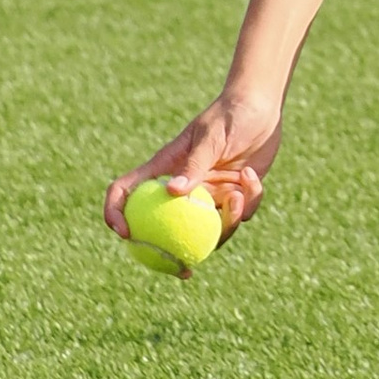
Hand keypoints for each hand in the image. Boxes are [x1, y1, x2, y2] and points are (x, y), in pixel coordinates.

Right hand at [105, 88, 282, 241]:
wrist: (261, 107)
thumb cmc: (229, 114)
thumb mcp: (211, 137)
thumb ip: (195, 165)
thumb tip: (172, 193)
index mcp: (164, 169)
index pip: (127, 192)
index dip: (116, 214)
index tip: (125, 234)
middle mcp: (183, 187)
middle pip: (165, 227)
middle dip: (172, 254)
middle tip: (185, 271)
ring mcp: (208, 194)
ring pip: (209, 229)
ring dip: (226, 221)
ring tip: (238, 194)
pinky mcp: (234, 196)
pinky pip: (239, 214)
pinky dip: (249, 199)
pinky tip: (251, 175)